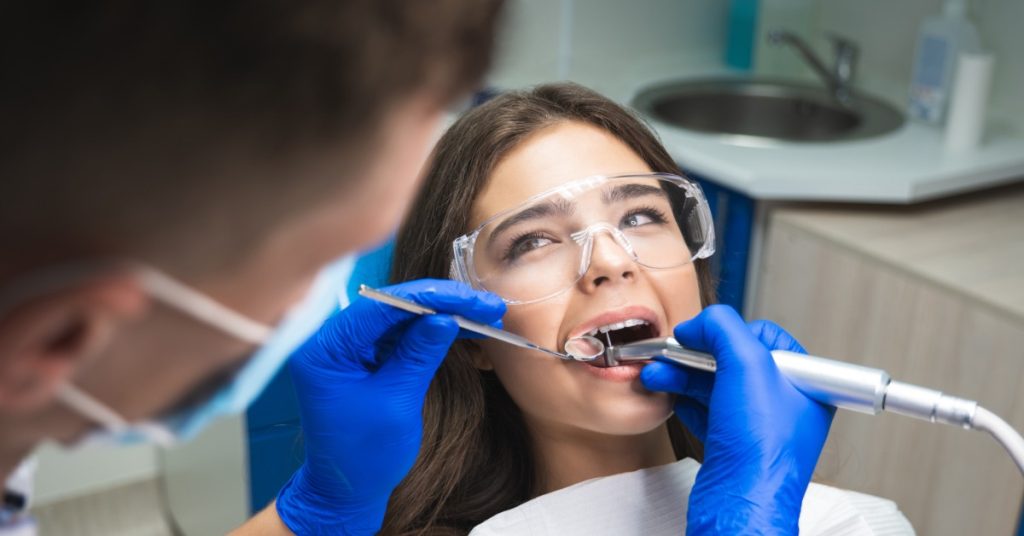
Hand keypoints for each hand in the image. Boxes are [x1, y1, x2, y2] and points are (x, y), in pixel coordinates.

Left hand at [275, 279, 504, 534]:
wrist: (347, 490)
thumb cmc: (363, 456)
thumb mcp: (396, 402)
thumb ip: (418, 355)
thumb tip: (445, 317)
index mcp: (326, 349)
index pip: (380, 307)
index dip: (428, 298)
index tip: (468, 298)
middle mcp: (333, 340)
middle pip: (392, 306)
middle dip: (441, 304)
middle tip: (486, 306)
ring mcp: (350, 347)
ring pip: (402, 318)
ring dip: (442, 315)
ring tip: (484, 315)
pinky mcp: (366, 357)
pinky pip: (402, 335)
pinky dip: (432, 332)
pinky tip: (464, 328)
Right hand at [640, 305, 833, 534]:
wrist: (740, 504)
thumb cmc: (760, 448)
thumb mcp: (747, 365)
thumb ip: (724, 328)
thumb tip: (700, 323)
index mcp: (804, 382)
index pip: (764, 337)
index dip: (727, 333)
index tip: (697, 335)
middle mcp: (785, 403)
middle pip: (733, 361)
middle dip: (694, 355)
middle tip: (669, 354)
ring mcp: (758, 426)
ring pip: (715, 386)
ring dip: (682, 376)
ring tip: (657, 375)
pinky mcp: (734, 445)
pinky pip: (707, 412)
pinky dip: (686, 401)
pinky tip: (671, 397)